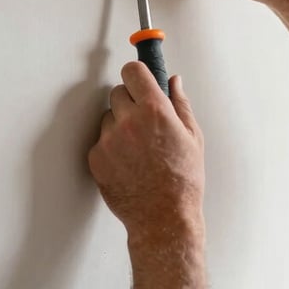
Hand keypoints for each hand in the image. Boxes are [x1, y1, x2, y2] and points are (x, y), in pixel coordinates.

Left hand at [88, 62, 204, 243]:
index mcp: (155, 110)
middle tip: (144, 120)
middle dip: (130, 101)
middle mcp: (128, 121)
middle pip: (118, 91)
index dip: (137, 74)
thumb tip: (174, 82)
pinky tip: (129, 162)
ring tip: (139, 148)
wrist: (164, 217)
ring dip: (119, 124)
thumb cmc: (182, 181)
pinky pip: (101, 140)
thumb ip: (180, 103)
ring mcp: (109, 140)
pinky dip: (111, 147)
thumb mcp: (193, 137)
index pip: (133, 71)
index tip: (139, 79)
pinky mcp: (96, 158)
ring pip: (108, 117)